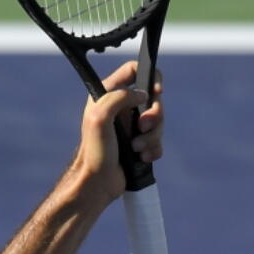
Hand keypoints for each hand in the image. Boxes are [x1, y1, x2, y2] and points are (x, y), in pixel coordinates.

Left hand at [71, 60, 165, 204]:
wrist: (97, 183)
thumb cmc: (95, 151)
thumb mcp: (100, 116)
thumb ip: (119, 96)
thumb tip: (143, 95)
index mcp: (107, 95)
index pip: (134, 70)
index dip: (150, 76)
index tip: (155, 91)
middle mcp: (120, 108)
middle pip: (153, 97)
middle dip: (154, 114)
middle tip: (142, 127)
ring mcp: (130, 126)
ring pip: (158, 121)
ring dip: (152, 136)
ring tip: (137, 148)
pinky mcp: (139, 143)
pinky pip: (158, 140)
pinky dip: (153, 148)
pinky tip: (141, 157)